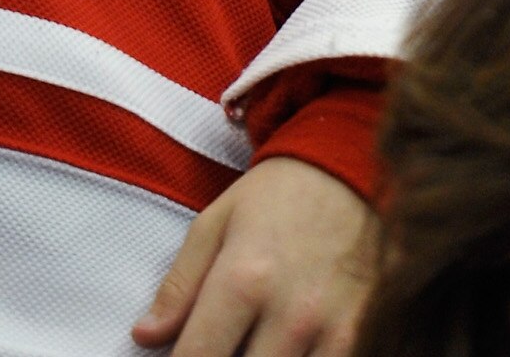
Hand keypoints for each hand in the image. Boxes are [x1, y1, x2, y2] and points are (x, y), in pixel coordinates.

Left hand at [132, 158, 376, 356]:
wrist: (353, 170)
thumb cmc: (278, 196)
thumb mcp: (217, 223)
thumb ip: (180, 285)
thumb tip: (145, 337)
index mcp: (243, 279)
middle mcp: (289, 313)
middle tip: (221, 347)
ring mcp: (333, 331)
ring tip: (254, 344)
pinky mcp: (364, 338)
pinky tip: (289, 350)